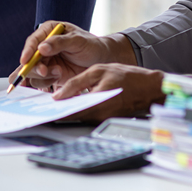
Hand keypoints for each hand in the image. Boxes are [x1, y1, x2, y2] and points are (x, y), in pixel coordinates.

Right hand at [17, 21, 130, 90]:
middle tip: (45, 71)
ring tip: (60, 73)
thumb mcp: (77, 40)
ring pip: (32, 72)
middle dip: (35, 67)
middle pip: (29, 59)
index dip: (27, 51)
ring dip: (44, 76)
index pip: (33, 41)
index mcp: (48, 31)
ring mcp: (46, 60)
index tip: (25, 61)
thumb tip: (41, 48)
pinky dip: (45, 84)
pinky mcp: (50, 74)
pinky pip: (40, 81)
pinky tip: (56, 81)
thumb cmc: (91, 45)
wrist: (101, 60)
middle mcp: (44, 46)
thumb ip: (59, 43)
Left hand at [51, 63, 165, 120]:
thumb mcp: (99, 71)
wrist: (149, 88)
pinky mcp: (105, 119)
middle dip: (59, 109)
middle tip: (46, 101)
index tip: (42, 107)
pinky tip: (74, 98)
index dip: (54, 110)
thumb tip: (59, 95)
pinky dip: (80, 108)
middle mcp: (99, 116)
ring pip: (79, 115)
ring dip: (69, 108)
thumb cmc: (127, 77)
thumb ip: (77, 83)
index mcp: (96, 104)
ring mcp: (103, 119)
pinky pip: (88, 115)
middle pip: (72, 116)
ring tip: (57, 98)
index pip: (68, 112)